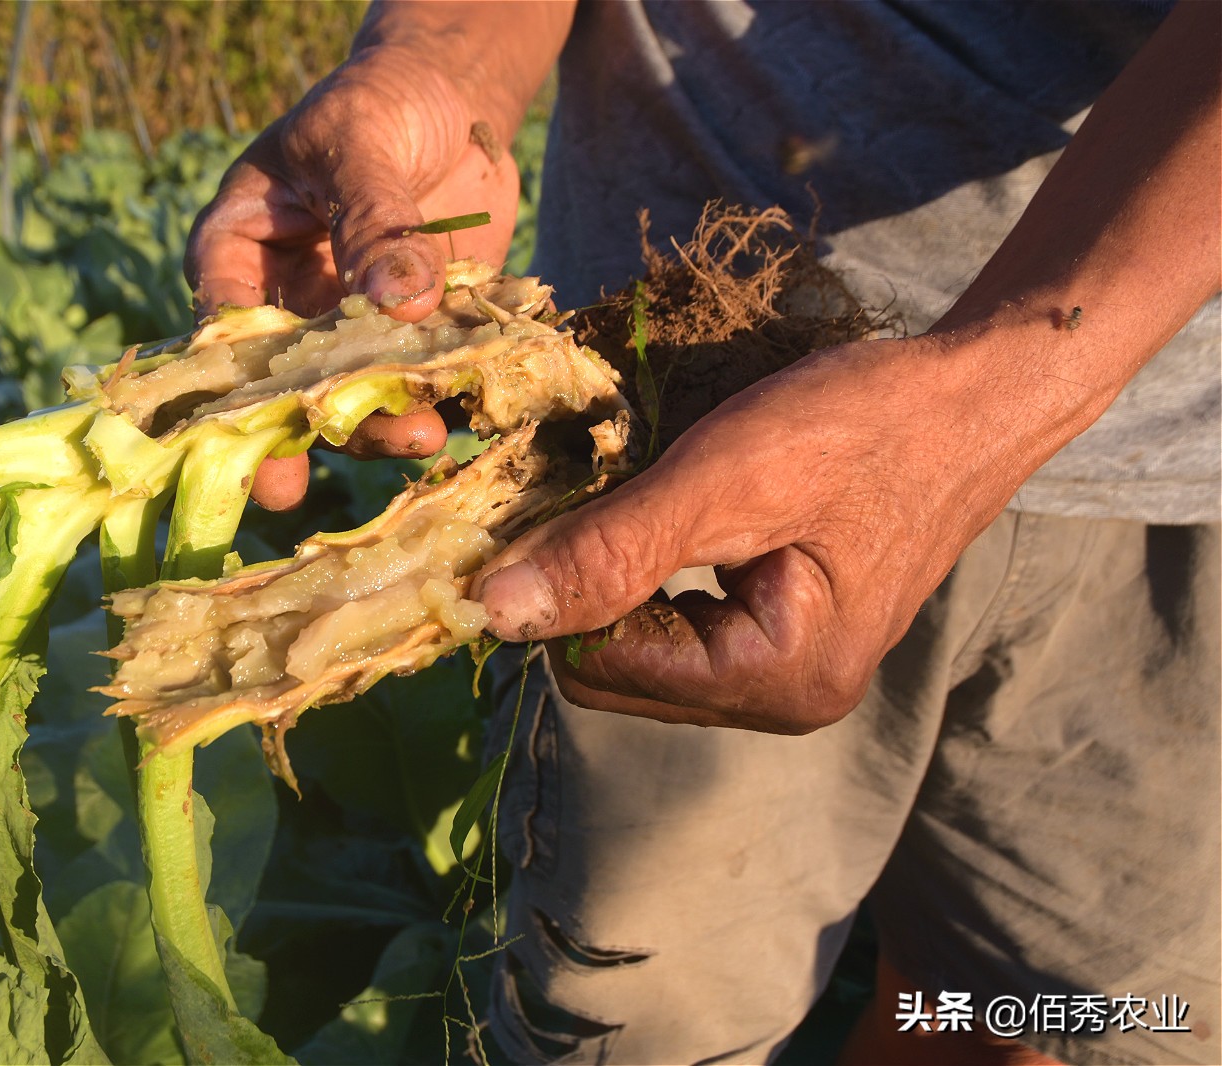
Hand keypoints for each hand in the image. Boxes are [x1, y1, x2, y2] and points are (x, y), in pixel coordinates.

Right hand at [185, 41, 521, 509]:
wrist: (453, 99)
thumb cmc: (378, 103)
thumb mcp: (360, 142)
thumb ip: (374, 220)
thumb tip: (398, 304)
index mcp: (237, 252)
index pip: (220, 326)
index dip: (229, 384)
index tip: (248, 428)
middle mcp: (286, 304)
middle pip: (282, 382)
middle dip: (294, 431)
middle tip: (291, 488)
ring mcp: (351, 329)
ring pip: (353, 396)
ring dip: (380, 425)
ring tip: (423, 435)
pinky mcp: (418, 336)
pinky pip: (422, 380)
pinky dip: (442, 399)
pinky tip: (464, 412)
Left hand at [471, 335, 1035, 732]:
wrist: (975, 396)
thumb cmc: (864, 425)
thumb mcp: (726, 477)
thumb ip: (610, 550)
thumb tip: (492, 612)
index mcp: (776, 684)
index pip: (597, 671)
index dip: (559, 592)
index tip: (552, 506)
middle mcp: (784, 705)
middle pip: (616, 677)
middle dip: (593, 591)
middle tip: (609, 493)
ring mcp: (792, 681)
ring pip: (643, 655)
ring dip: (623, 581)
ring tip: (658, 501)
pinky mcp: (792, 645)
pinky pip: (684, 633)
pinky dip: (658, 580)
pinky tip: (686, 521)